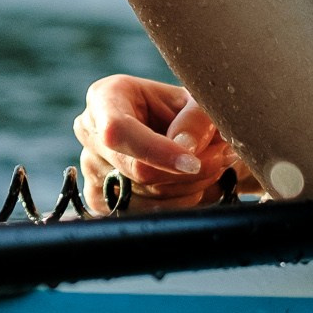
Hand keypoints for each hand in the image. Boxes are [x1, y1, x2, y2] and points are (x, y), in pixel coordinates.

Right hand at [74, 75, 240, 208]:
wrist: (185, 137)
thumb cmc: (187, 113)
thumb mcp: (198, 102)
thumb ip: (196, 118)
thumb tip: (185, 147)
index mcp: (105, 97)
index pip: (119, 130)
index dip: (157, 151)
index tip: (193, 163)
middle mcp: (90, 133)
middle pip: (137, 170)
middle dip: (187, 172)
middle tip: (222, 158)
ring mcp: (92, 169)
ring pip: (145, 197)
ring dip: (189, 189)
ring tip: (211, 167)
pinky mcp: (100, 200)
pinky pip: (143, 214)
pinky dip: (177, 204)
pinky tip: (191, 185)